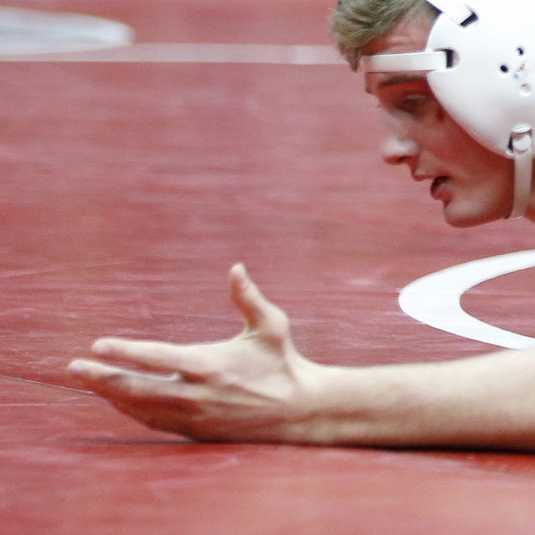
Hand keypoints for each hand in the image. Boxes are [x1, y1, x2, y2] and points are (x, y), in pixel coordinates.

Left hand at [68, 264, 318, 442]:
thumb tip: (236, 267)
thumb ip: (249, 298)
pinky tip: (116, 398)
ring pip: (140, 407)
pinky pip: (152, 420)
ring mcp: (193, 416)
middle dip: (102, 377)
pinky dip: (129, 409)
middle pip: (137, 388)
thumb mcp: (272, 326)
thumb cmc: (282, 361)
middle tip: (75, 367)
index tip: (98, 344)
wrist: (296, 410)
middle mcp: (197, 395)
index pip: (158, 358)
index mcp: (211, 366)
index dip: (126, 352)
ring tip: (87, 379)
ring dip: (110, 393)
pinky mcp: (194, 430)